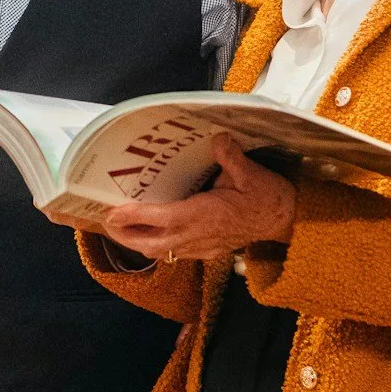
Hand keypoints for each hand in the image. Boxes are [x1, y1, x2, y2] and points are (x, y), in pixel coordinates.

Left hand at [100, 135, 296, 263]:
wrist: (286, 221)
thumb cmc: (267, 197)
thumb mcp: (251, 172)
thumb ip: (230, 157)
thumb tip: (217, 138)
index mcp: (206, 215)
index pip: (163, 218)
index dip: (135, 217)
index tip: (112, 212)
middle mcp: (199, 236)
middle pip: (152, 244)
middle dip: (125, 235)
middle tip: (104, 220)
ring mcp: (202, 248)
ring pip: (161, 252)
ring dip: (137, 242)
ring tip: (119, 227)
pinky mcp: (207, 252)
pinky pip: (174, 253)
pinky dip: (156, 244)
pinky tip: (149, 231)